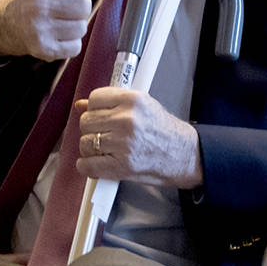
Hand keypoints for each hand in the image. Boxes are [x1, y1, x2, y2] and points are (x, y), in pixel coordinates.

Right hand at [0, 0, 90, 60]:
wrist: (8, 22)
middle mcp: (36, 4)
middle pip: (85, 6)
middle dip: (78, 6)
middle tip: (63, 5)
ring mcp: (38, 28)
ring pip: (81, 27)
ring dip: (74, 24)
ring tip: (59, 20)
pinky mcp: (42, 49)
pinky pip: (75, 47)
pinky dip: (69, 43)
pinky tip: (56, 34)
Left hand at [74, 88, 202, 188]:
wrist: (184, 155)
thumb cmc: (165, 131)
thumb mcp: (143, 106)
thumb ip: (113, 103)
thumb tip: (82, 105)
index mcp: (133, 100)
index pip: (95, 99)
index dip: (94, 108)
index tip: (99, 115)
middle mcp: (127, 120)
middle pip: (87, 121)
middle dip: (92, 129)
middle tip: (104, 134)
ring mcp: (123, 144)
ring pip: (85, 143)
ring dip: (91, 148)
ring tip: (105, 149)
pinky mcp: (121, 166)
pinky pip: (88, 165)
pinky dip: (88, 166)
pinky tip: (97, 164)